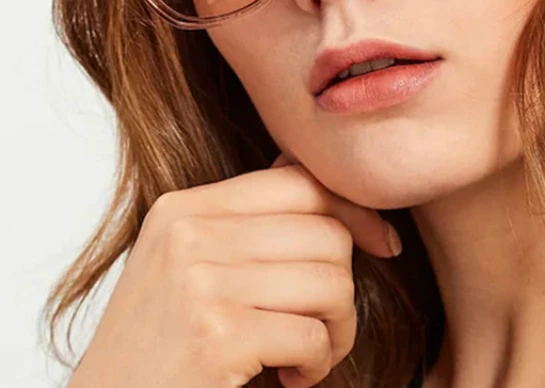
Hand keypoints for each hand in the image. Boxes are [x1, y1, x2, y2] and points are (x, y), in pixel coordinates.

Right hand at [67, 153, 401, 387]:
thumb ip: (244, 221)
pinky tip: (291, 377)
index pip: (300, 182)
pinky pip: (312, 335)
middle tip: (327, 326)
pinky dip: (318, 363)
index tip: (383, 242)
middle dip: (346, 285)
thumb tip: (313, 176)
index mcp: (186, 208)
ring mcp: (198, 282)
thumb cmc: (161, 345)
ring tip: (310, 354)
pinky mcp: (215, 336)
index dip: (355, 210)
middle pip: (325, 233)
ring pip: (330, 282)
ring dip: (338, 330)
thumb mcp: (188, 263)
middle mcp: (189, 234)